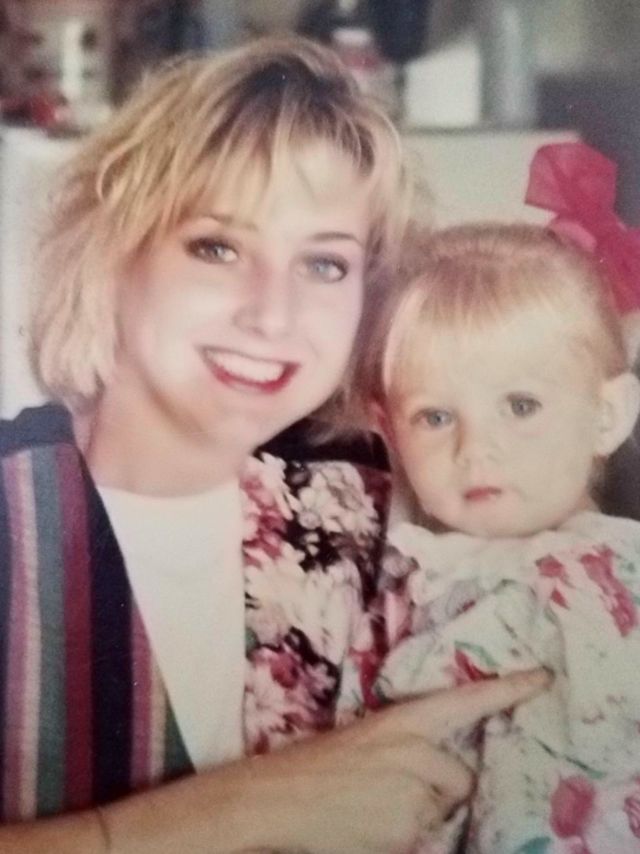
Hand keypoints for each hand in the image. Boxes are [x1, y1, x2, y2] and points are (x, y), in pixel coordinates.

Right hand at [242, 667, 550, 853]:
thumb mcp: (364, 739)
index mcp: (402, 719)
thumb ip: (405, 744)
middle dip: (440, 788)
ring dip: (420, 813)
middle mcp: (417, 750)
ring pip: (442, 808)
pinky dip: (407, 836)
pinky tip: (371, 827)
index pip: (467, 700)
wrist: (279, 798)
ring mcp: (416, 789)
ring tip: (374, 810)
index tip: (544, 678)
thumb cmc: (315, 765)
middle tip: (393, 792)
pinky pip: (425, 835)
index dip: (509, 688)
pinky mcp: (410, 826)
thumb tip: (438, 766)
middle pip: (460, 776)